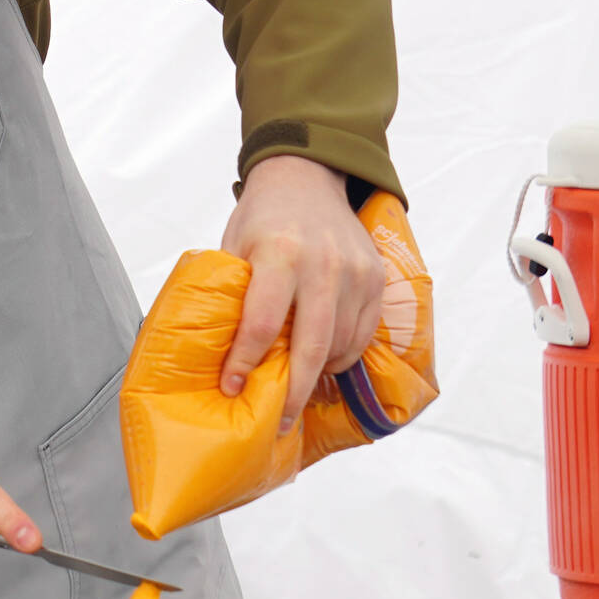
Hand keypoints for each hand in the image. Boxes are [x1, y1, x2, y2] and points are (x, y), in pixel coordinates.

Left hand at [217, 155, 385, 434]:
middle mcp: (322, 264)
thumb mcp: (236, 246)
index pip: (262, 323)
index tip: (231, 387)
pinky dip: (342, 355)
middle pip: (310, 346)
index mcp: (279, 253)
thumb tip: (222, 354)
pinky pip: (362, 335)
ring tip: (296, 390)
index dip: (245, 362)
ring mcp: (355, 272)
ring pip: (340, 345)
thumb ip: (236, 294)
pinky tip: (322, 362)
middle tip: (278, 422)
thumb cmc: (263, 216)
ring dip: (318, 374)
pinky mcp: (376, 278)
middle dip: (292, 392)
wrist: (306, 176)